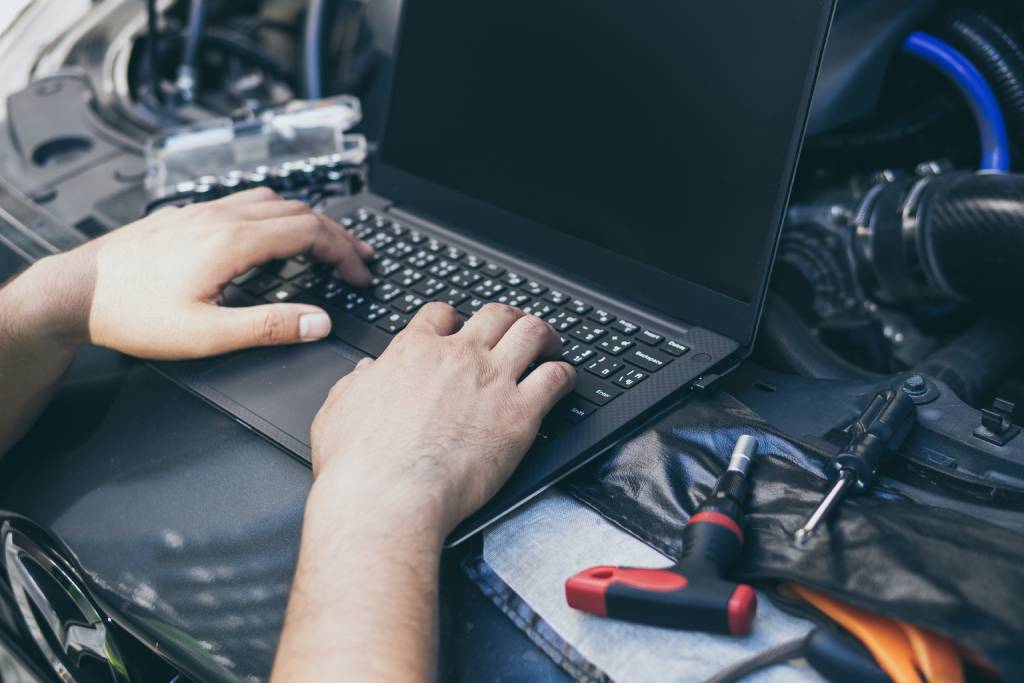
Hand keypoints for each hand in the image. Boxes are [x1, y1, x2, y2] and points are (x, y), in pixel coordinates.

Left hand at [31, 188, 372, 358]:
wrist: (76, 291)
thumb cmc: (132, 313)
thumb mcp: (207, 334)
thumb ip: (269, 327)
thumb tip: (319, 321)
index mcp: (234, 242)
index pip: (311, 232)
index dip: (345, 253)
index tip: (361, 275)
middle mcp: (222, 217)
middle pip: (300, 212)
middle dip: (338, 235)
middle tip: (360, 258)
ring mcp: (203, 211)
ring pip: (274, 201)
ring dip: (310, 220)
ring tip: (327, 243)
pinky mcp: (187, 215)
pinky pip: (247, 201)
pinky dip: (278, 215)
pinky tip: (273, 233)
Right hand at [309, 302, 575, 535]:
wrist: (387, 497)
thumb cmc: (358, 464)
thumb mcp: (337, 410)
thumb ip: (355, 384)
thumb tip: (366, 372)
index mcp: (413, 352)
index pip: (441, 314)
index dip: (454, 318)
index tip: (460, 327)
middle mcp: (457, 356)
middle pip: (495, 314)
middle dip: (508, 318)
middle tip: (515, 329)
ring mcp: (492, 380)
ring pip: (531, 332)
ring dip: (545, 334)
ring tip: (551, 343)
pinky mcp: (520, 413)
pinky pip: (556, 378)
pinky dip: (565, 373)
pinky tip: (565, 379)